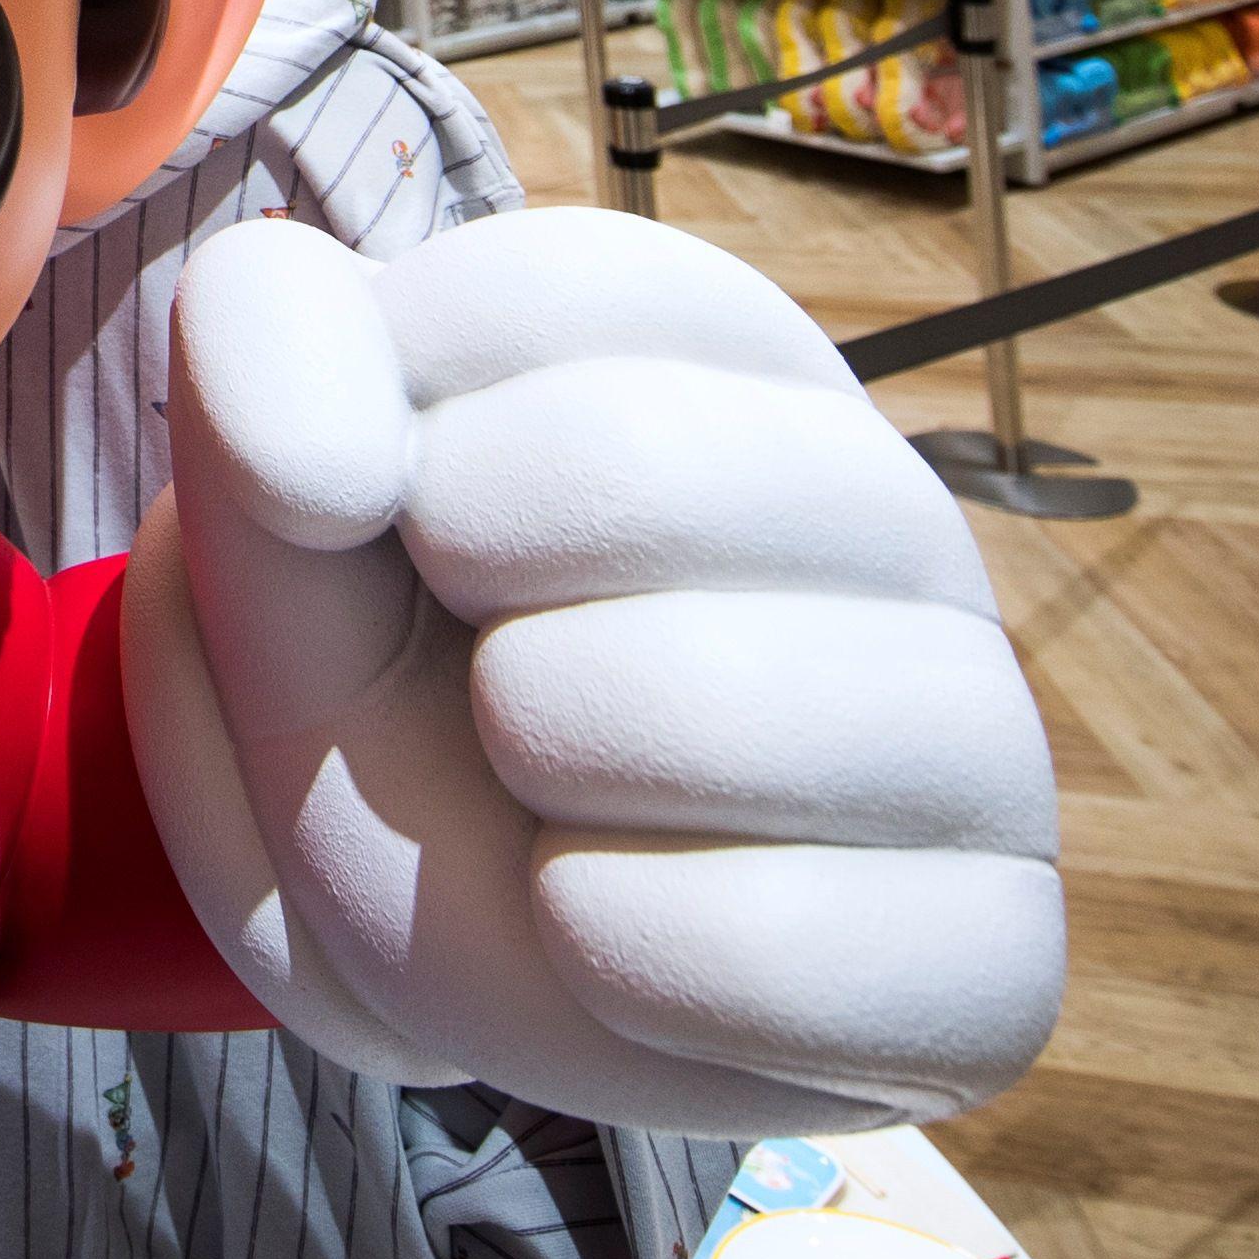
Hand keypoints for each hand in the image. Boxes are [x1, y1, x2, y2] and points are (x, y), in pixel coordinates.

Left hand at [126, 207, 1062, 1134]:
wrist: (447, 969)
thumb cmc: (391, 715)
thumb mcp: (269, 544)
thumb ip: (262, 398)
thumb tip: (329, 454)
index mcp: (726, 352)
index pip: (547, 290)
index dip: (387, 431)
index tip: (397, 520)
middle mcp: (895, 512)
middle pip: (621, 462)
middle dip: (459, 612)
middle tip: (484, 686)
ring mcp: (978, 735)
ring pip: (689, 704)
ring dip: (530, 793)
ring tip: (556, 812)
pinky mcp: (995, 959)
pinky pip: (760, 951)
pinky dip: (614, 969)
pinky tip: (627, 947)